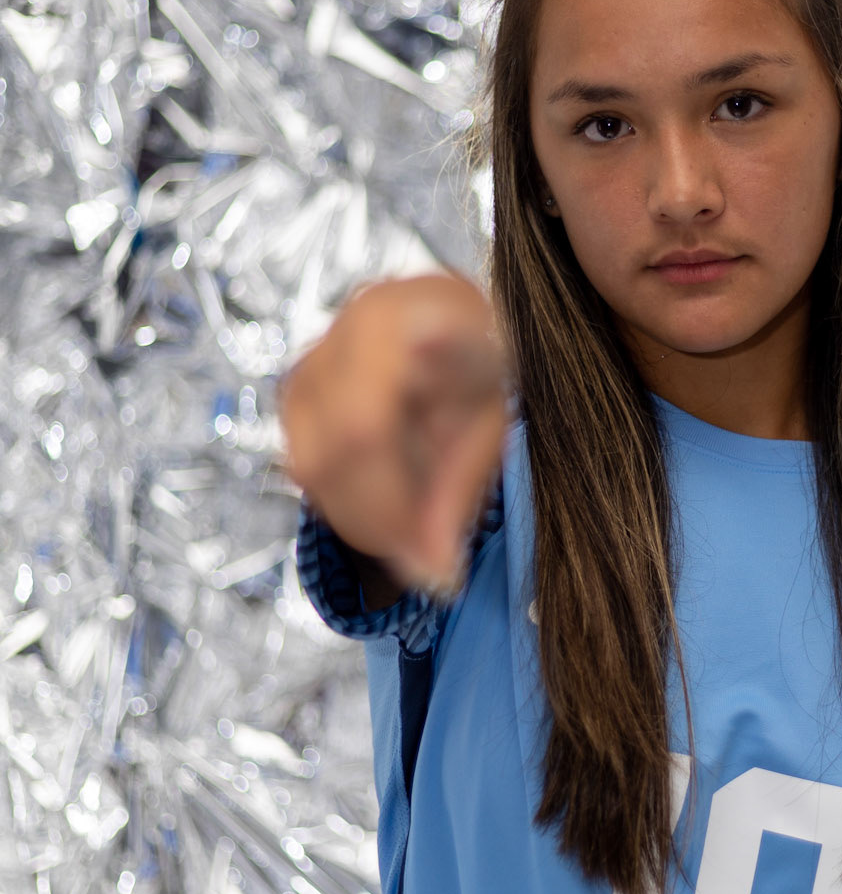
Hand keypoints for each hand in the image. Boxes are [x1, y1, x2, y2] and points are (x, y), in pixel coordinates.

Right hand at [279, 273, 508, 597]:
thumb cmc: (489, 359)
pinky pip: (307, 466)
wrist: (465, 317)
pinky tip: (393, 508)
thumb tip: (436, 576)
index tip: (433, 559)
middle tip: (430, 564)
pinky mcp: (298, 392)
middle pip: (329, 455)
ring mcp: (312, 359)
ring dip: (360, 520)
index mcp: (399, 318)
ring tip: (418, 539)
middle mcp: (341, 331)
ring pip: (309, 466)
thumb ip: (458, 495)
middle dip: (377, 524)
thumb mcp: (493, 423)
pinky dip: (348, 503)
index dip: (389, 501)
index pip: (365, 427)